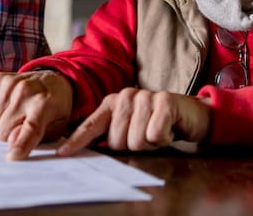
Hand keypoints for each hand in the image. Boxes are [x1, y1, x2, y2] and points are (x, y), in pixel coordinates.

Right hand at [0, 70, 73, 160]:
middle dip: (10, 135)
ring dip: (2, 125)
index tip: (12, 157)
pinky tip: (8, 106)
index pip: (31, 128)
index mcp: (45, 103)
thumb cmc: (55, 108)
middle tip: (23, 126)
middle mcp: (25, 90)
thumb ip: (36, 138)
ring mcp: (9, 83)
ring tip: (17, 115)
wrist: (52, 79)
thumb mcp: (56, 127)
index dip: (21, 144)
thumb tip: (11, 141)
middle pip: (3, 131)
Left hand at [56, 88, 211, 155]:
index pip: (91, 125)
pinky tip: (168, 128)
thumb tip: (88, 149)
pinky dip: (164, 138)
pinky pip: (155, 135)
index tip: (62, 154)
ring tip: (156, 130)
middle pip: (117, 141)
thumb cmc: (156, 123)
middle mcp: (125, 97)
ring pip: (136, 140)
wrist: (190, 113)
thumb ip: (110, 134)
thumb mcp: (130, 127)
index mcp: (112, 103)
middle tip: (145, 135)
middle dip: (132, 146)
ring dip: (150, 143)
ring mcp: (144, 97)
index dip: (77, 142)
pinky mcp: (164, 101)